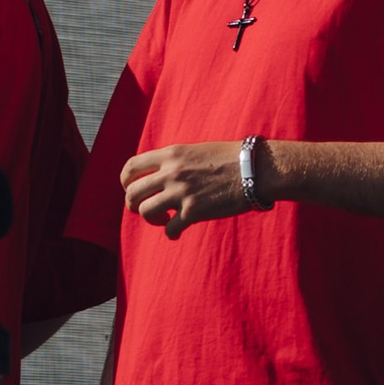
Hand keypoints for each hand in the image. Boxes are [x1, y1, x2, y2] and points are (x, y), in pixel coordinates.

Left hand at [121, 140, 251, 233]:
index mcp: (171, 154)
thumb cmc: (230, 159)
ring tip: (164, 219)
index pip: (131, 168)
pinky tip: (177, 231)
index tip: (135, 189)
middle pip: (132, 193)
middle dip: (134, 205)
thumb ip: (175, 161)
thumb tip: (160, 176)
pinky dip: (171, 233)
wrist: (256, 169)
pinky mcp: (194, 211)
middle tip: (148, 209)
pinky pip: (170, 229)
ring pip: (145, 212)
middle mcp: (172, 172)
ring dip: (151, 219)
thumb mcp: (196, 151)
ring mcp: (182, 192)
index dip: (127, 183)